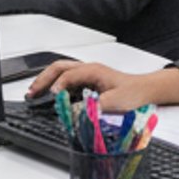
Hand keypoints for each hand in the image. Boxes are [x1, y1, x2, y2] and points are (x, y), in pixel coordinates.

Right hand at [25, 60, 178, 111]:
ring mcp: (88, 75)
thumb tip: (77, 111)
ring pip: (61, 72)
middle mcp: (89, 70)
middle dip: (43, 79)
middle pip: (59, 68)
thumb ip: (96, 106)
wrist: (147, 91)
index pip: (68, 74)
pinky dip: (55, 86)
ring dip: (47, 81)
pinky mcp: (89, 83)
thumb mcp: (116, 102)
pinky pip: (67, 80)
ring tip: (35, 92)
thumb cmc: (134, 93)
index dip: (57, 85)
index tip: (50, 96)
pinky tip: (51, 96)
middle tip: (31, 92)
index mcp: (93, 70)